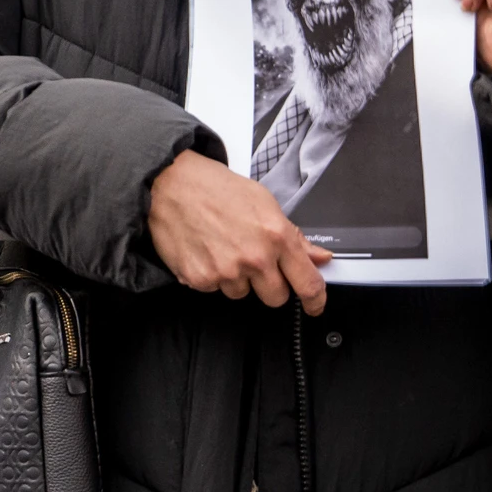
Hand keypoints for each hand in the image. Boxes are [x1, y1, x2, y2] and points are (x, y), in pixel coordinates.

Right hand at [146, 149, 329, 313]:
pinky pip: (213, 289)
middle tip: (254, 264)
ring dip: (236, 279)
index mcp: (277, 236)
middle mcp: (254, 257)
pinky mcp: (200, 278)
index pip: (307, 283)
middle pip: (275, 297)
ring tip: (222, 249)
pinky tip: (205, 252)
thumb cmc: (217, 189)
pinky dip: (210, 275)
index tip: (314, 306)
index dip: (315, 300)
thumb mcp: (264, 203)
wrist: (172, 185)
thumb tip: (319, 257)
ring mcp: (226, 271)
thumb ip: (294, 236)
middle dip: (269, 285)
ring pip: (241, 294)